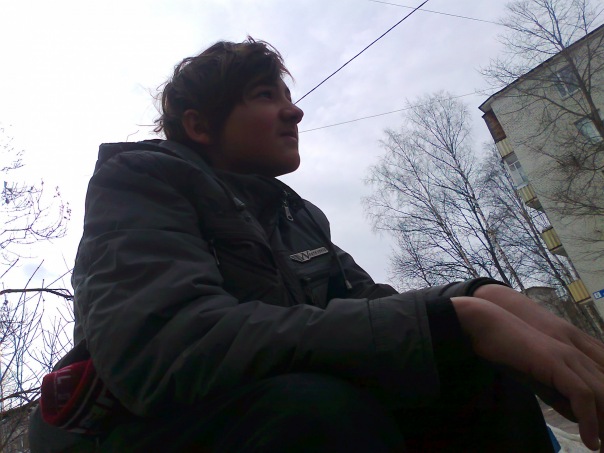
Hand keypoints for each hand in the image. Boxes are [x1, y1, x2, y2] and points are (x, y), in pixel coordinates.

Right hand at [452, 296, 603, 450]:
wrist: (488, 326)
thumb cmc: (510, 350)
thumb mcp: (541, 378)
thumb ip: (562, 396)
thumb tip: (581, 419)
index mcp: (581, 358)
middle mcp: (582, 357)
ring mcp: (571, 358)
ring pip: (603, 397)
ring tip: (603, 451)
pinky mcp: (557, 362)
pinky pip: (582, 395)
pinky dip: (589, 421)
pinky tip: (589, 442)